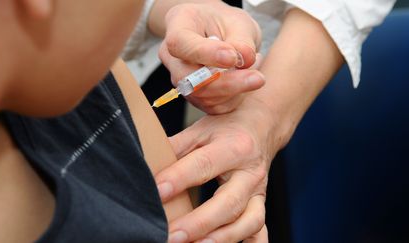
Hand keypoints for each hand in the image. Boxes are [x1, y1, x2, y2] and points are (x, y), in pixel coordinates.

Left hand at [155, 98, 288, 242]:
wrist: (261, 126)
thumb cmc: (226, 128)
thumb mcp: (200, 130)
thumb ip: (175, 147)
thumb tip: (147, 165)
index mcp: (234, 147)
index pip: (203, 165)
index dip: (179, 179)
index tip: (157, 192)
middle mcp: (251, 173)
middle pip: (228, 203)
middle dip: (199, 223)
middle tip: (171, 235)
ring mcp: (259, 193)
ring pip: (248, 222)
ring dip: (221, 238)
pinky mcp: (260, 205)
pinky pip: (260, 232)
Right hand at [159, 1, 264, 113]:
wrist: (221, 35)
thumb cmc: (226, 23)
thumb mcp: (238, 22)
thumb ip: (241, 39)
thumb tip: (245, 58)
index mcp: (178, 26)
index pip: (180, 44)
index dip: (205, 53)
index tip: (232, 57)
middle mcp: (173, 57)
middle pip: (189, 78)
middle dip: (226, 82)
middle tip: (258, 78)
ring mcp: (181, 80)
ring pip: (203, 96)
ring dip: (236, 89)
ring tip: (255, 68)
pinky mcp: (195, 97)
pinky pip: (214, 106)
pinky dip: (236, 97)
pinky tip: (246, 78)